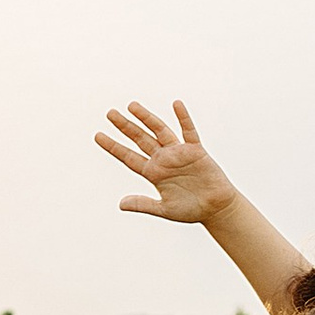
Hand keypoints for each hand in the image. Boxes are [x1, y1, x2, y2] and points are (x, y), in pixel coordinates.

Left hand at [96, 97, 233, 227]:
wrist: (216, 208)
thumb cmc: (191, 210)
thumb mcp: (164, 209)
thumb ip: (143, 204)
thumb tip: (121, 204)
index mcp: (153, 173)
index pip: (129, 157)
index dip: (113, 147)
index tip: (97, 135)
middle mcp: (163, 159)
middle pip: (140, 139)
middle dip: (125, 126)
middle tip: (110, 113)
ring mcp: (178, 153)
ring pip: (159, 131)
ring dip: (146, 118)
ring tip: (132, 106)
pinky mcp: (196, 150)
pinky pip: (188, 131)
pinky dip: (183, 118)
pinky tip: (176, 104)